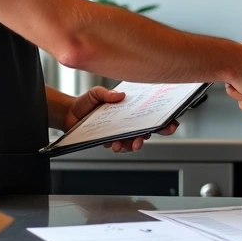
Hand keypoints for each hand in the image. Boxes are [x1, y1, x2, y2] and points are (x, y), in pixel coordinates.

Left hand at [64, 86, 179, 153]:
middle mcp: (129, 121)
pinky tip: (115, 145)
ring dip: (134, 144)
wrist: (70, 114)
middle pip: (147, 130)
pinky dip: (120, 147)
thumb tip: (120, 95)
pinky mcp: (111, 140)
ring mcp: (121, 132)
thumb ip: (106, 94)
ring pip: (134, 141)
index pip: (152, 114)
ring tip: (129, 144)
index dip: (165, 120)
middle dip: (151, 135)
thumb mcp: (96, 93)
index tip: (171, 123)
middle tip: (146, 136)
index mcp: (130, 109)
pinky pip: (120, 146)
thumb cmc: (87, 102)